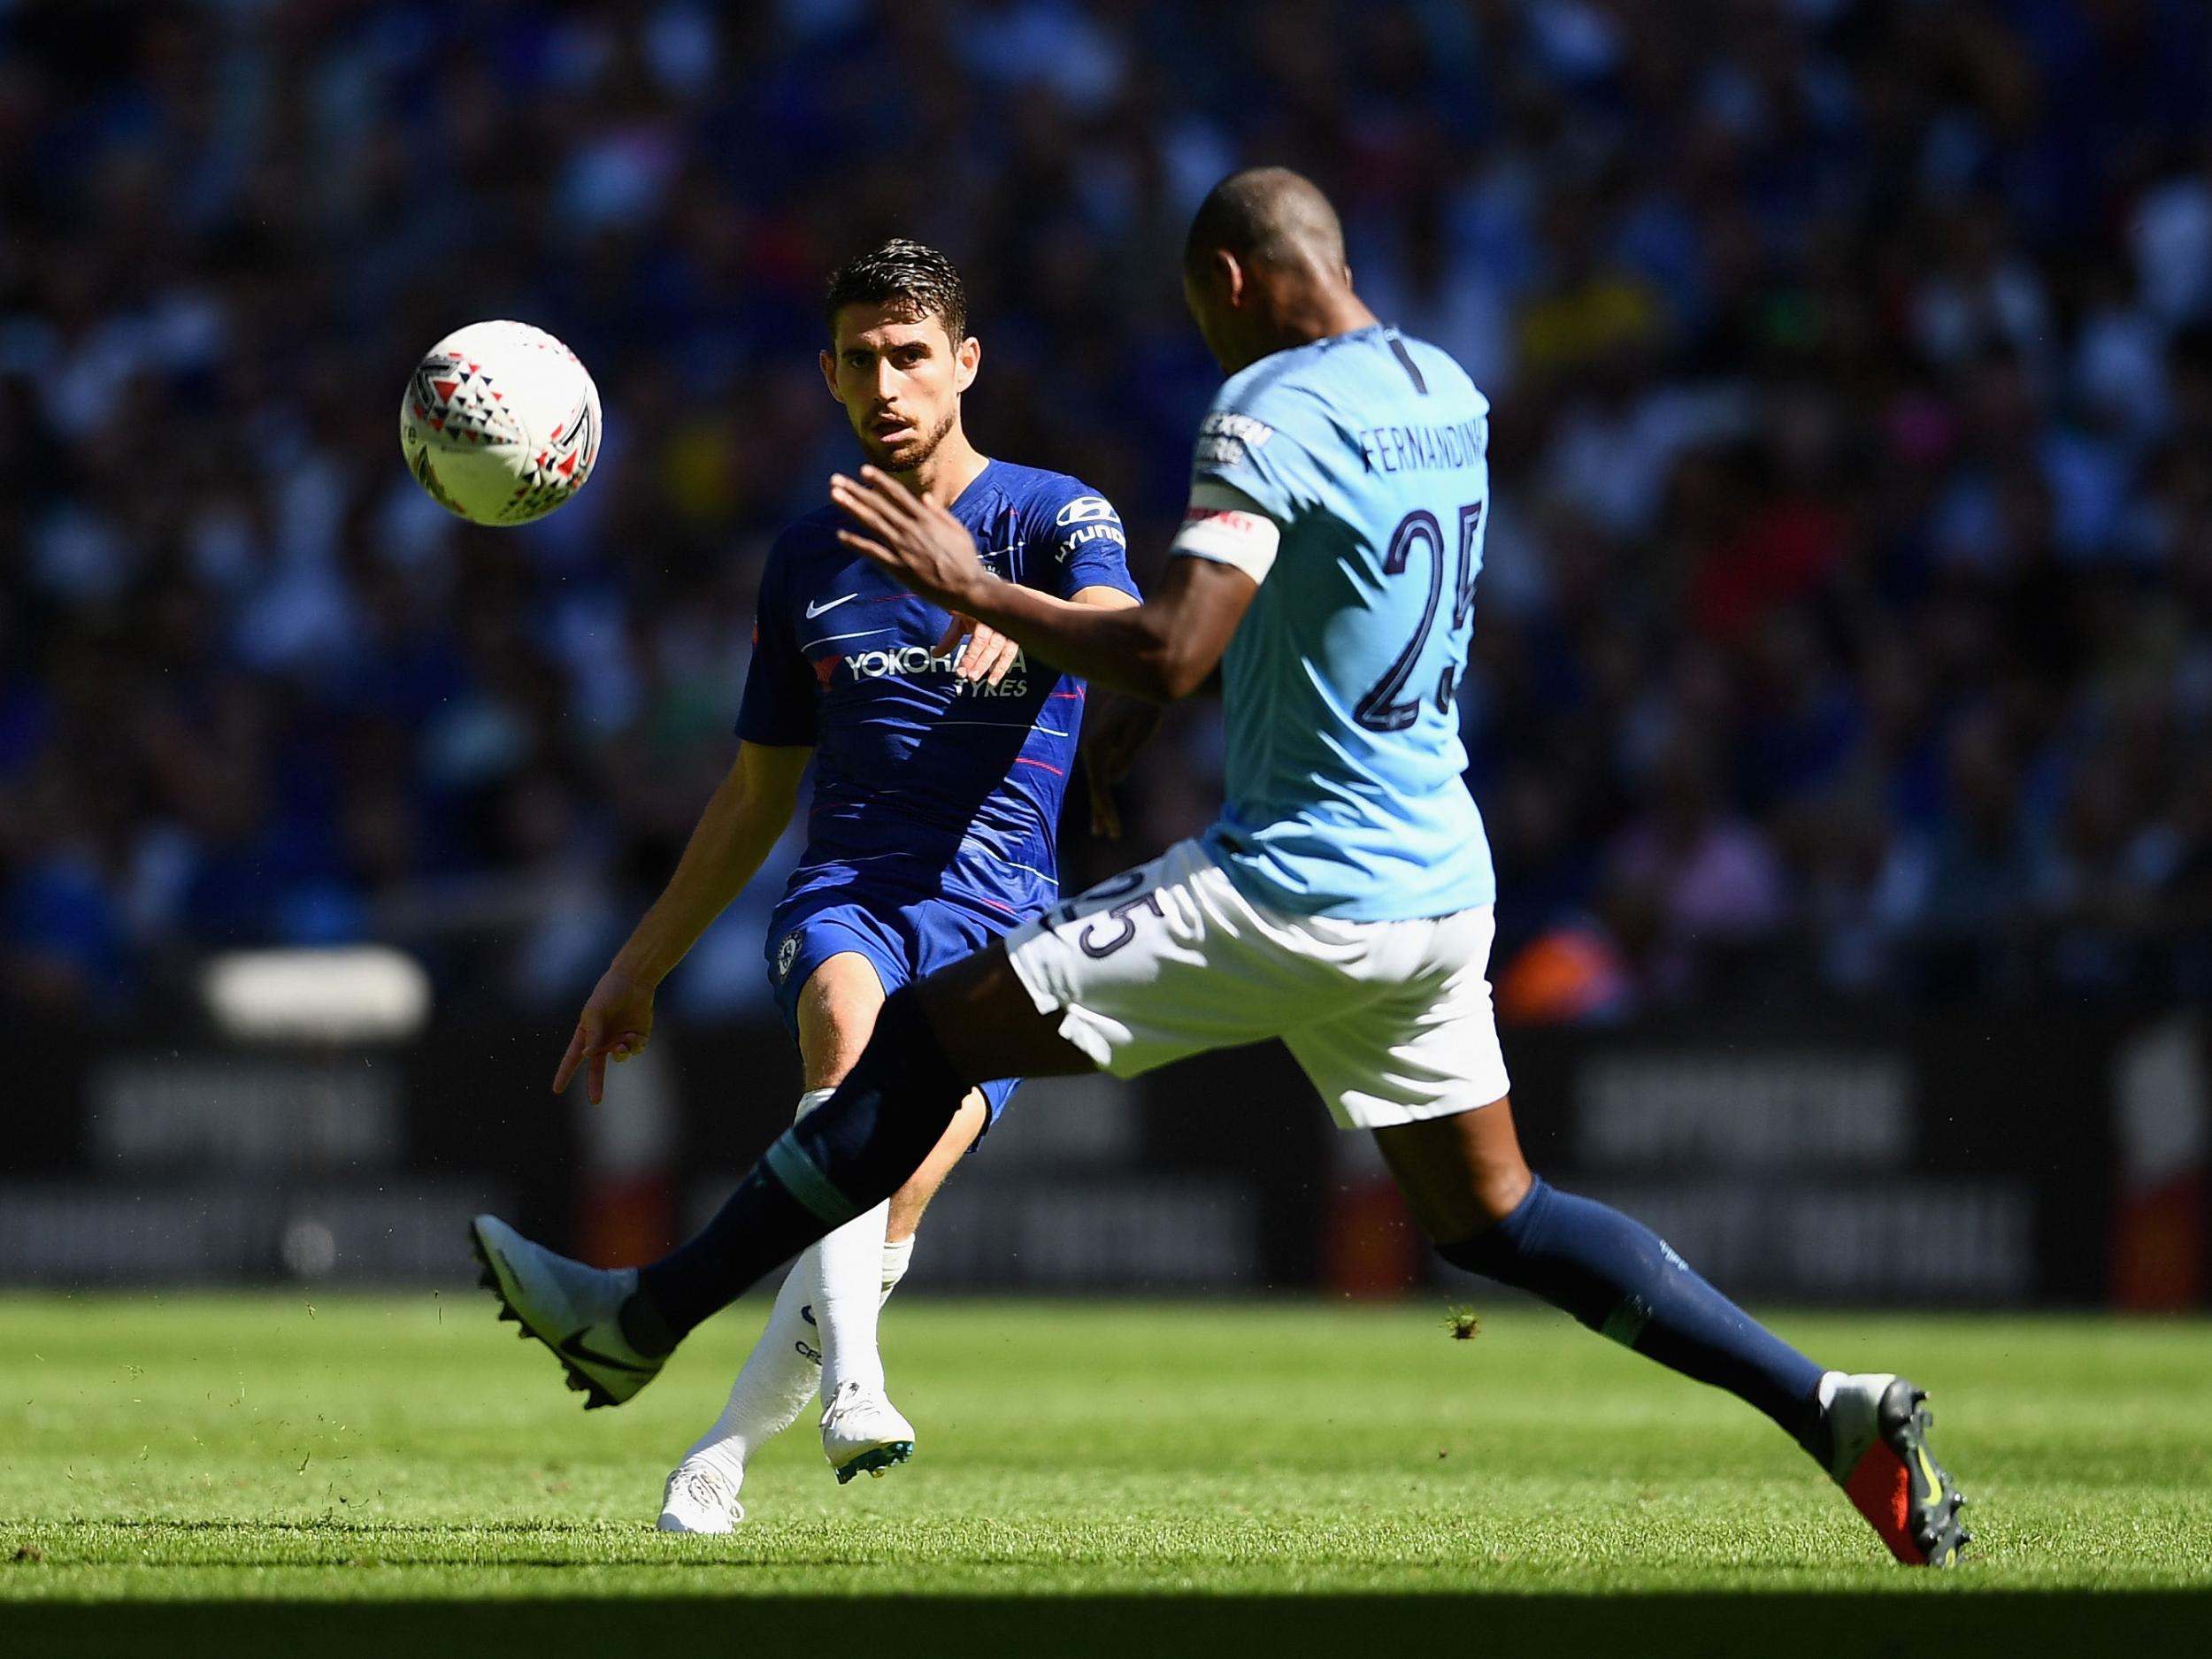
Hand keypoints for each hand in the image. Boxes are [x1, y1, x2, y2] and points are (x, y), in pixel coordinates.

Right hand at [553, 967, 655, 1104]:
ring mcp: (620, 1040)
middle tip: (595, 1101)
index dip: (564, 1074)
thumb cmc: (608, 993)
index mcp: (586, 1035)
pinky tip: (633, 1035)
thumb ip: (592, 1034)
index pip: (572, 1058)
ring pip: (620, 1057)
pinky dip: (634, 1046)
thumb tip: (588, 1056)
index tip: (556, 1090)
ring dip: (621, 1053)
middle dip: (595, 1084)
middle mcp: (602, 1041)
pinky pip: (635, 1050)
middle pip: (596, 1068)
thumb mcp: (595, 1012)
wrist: (633, 982)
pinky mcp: (637, 1038)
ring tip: (622, 1042)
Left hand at [830, 466, 989, 612]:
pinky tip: (840, 534)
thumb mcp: (956, 529)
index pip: (897, 494)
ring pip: (872, 522)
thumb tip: (925, 497)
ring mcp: (903, 547)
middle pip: (878, 504)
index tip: (863, 470)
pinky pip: (873, 552)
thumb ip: (938, 512)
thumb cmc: (965, 559)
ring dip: (851, 507)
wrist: (967, 587)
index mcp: (925, 518)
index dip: (879, 481)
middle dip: (855, 490)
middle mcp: (911, 528)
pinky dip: (856, 543)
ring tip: (834, 495)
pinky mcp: (898, 566)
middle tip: (835, 479)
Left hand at [933, 612, 1021, 685]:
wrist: (995, 598)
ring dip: (998, 668)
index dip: (971, 657)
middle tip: (971, 678)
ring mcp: (1010, 628)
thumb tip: (936, 655)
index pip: (979, 639)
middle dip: (981, 664)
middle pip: (992, 646)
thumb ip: (951, 638)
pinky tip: (995, 678)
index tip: (961, 672)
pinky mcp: (1015, 636)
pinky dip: (1004, 666)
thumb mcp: (961, 621)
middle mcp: (999, 621)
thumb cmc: (975, 611)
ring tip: (990, 683)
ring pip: (1006, 650)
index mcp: (984, 615)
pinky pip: (1011, 652)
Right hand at [1080, 693, 1161, 837]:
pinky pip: (1105, 776)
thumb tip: (1115, 779)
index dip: (1106, 811)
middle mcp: (1092, 750)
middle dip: (1102, 813)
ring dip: (1103, 806)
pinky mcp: (1107, 748)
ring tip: (1105, 831)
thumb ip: (1124, 755)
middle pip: (1096, 789)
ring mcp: (1098, 750)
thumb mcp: (1138, 732)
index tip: (1114, 832)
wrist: (1141, 686)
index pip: (1100, 787)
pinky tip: (1107, 809)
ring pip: (1100, 784)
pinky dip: (1107, 793)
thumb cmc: (1142, 706)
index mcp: (1095, 747)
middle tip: (1107, 836)